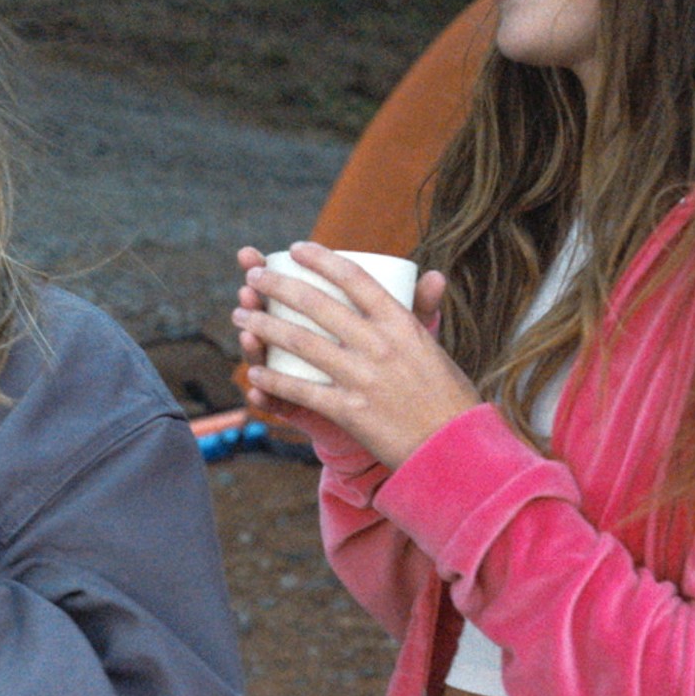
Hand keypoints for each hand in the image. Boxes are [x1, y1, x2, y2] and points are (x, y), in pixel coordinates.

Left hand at [232, 244, 477, 467]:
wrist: (454, 447)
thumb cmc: (445, 394)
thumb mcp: (435, 346)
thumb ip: (424, 310)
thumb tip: (433, 273)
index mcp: (401, 323)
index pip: (354, 279)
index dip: (321, 259)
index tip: (295, 248)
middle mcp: (380, 344)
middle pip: (317, 305)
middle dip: (277, 287)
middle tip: (253, 278)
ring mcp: (363, 377)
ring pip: (301, 343)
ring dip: (263, 327)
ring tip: (241, 317)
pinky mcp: (350, 410)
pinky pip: (302, 391)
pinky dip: (274, 382)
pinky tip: (254, 374)